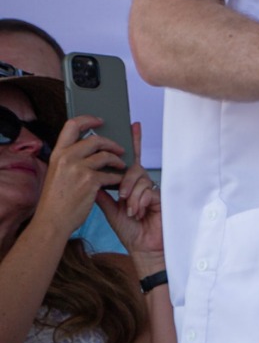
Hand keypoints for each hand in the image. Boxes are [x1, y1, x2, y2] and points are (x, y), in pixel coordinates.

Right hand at [37, 115, 125, 235]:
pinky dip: (116, 178)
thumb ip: (69, 160)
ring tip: (122, 165)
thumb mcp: (56, 174)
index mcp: (57, 154)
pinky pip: (110, 174)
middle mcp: (67, 158)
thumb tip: (88, 149)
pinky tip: (118, 181)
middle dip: (111, 143)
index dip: (88, 119)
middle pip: (96, 139)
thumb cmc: (55, 201)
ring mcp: (78, 169)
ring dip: (117, 160)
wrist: (51, 222)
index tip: (100, 121)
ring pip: (106, 155)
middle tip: (119, 149)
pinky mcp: (90, 181)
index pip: (71, 126)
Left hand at [99, 121, 163, 262]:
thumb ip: (104, 194)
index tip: (132, 125)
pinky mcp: (161, 196)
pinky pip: (148, 190)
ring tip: (130, 210)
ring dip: (132, 196)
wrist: (143, 248)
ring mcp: (152, 190)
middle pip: (134, 168)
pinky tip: (138, 212)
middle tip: (122, 196)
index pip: (129, 161)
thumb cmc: (130, 231)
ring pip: (140, 179)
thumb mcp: (111, 211)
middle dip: (126, 180)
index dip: (132, 143)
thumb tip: (93, 177)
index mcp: (129, 186)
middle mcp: (142, 185)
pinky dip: (140, 201)